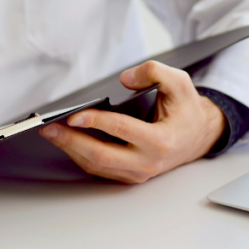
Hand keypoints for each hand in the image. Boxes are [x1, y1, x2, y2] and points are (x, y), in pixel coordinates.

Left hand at [37, 61, 226, 182]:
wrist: (198, 136)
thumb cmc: (186, 110)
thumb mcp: (179, 83)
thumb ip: (154, 72)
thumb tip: (124, 78)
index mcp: (161, 140)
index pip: (122, 130)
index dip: (96, 122)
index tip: (74, 115)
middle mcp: (148, 162)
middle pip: (102, 156)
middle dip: (71, 142)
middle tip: (50, 129)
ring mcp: (137, 173)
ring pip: (97, 166)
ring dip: (71, 150)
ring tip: (51, 133)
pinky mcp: (128, 176)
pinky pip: (99, 169)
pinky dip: (80, 155)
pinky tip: (66, 141)